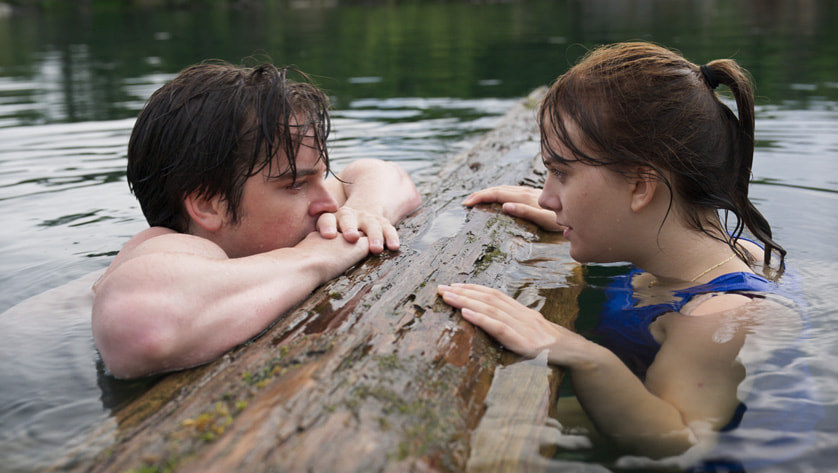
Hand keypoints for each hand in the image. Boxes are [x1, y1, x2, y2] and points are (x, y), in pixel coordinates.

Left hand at [316, 206, 398, 253]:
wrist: (359, 211)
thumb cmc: (335, 234)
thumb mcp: (321, 236)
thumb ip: (309, 244)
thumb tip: (289, 261)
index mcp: (332, 218)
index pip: (326, 219)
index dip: (327, 227)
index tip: (328, 236)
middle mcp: (349, 216)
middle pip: (348, 219)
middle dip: (349, 227)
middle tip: (351, 237)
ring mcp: (367, 218)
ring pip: (371, 225)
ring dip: (374, 236)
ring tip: (376, 248)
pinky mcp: (382, 223)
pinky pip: (388, 229)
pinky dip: (391, 237)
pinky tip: (394, 247)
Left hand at [437, 283, 587, 364]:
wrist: (579, 355)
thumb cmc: (554, 347)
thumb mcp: (533, 333)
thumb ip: (516, 327)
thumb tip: (496, 325)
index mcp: (522, 312)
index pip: (494, 295)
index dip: (474, 288)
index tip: (455, 285)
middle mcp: (521, 315)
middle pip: (488, 298)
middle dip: (463, 292)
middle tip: (441, 288)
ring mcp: (523, 327)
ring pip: (490, 309)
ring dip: (466, 301)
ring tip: (448, 296)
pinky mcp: (523, 342)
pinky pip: (499, 328)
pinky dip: (481, 319)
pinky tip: (466, 313)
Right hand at [463, 185, 563, 231]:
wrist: (577, 210)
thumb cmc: (561, 219)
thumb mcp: (544, 219)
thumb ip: (524, 211)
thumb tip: (504, 206)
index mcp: (524, 197)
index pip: (497, 194)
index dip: (481, 197)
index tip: (467, 203)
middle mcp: (524, 192)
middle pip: (497, 189)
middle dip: (480, 194)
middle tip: (466, 202)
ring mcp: (528, 192)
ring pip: (503, 189)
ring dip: (488, 193)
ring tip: (477, 199)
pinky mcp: (531, 195)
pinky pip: (510, 192)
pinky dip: (498, 194)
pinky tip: (498, 199)